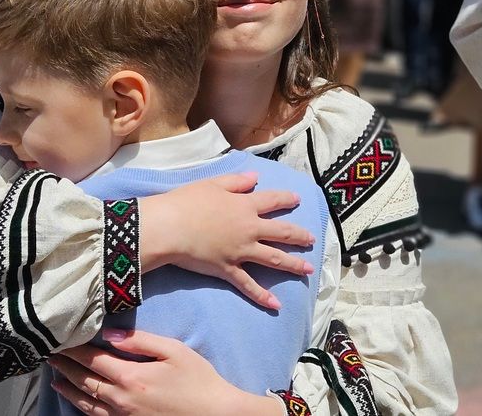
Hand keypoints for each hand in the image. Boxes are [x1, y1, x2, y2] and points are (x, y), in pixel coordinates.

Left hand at [48, 330, 280, 415]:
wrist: (216, 415)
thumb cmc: (198, 380)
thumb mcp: (173, 351)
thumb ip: (139, 341)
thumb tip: (108, 334)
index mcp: (131, 377)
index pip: (93, 359)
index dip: (74, 349)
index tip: (60, 339)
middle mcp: (121, 400)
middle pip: (84, 381)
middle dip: (66, 366)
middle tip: (50, 355)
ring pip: (86, 403)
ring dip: (69, 388)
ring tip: (56, 378)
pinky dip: (82, 408)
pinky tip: (77, 401)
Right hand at [139, 172, 315, 309]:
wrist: (169, 228)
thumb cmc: (186, 202)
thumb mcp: (212, 184)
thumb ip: (236, 182)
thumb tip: (255, 177)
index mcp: (245, 205)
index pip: (272, 201)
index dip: (286, 199)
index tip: (297, 199)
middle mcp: (249, 229)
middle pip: (282, 233)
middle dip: (300, 236)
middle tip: (312, 240)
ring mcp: (241, 251)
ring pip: (274, 259)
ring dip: (293, 265)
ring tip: (308, 269)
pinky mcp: (228, 269)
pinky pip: (249, 285)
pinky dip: (262, 295)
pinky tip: (276, 303)